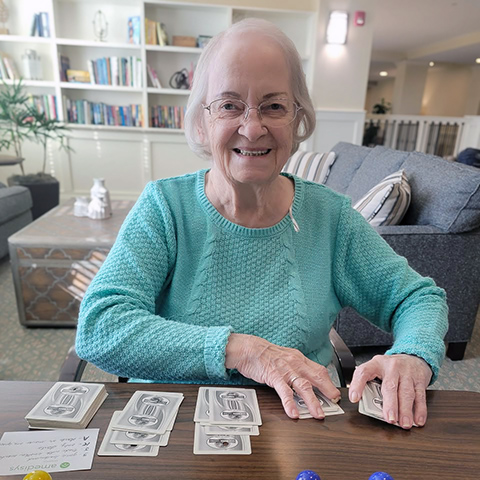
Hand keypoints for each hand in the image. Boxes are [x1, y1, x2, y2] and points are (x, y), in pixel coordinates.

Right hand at [225, 333, 340, 419]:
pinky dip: (290, 402)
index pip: (319, 371)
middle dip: (327, 391)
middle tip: (335, 403)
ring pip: (303, 386)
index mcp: (299, 359)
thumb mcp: (286, 358)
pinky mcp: (274, 376)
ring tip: (318, 414)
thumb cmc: (267, 354)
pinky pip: (284, 391)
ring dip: (312, 401)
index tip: (335, 394)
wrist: (250, 349)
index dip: (329, 383)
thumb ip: (298, 368)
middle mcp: (295, 363)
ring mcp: (285, 370)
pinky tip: (293, 413)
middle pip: (316, 377)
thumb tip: (308, 380)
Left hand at [348, 354, 431, 428]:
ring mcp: (407, 373)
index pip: (363, 372)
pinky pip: (420, 396)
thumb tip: (368, 406)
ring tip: (404, 424)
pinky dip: (420, 410)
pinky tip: (418, 420)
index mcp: (376, 364)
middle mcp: (391, 367)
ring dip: (405, 410)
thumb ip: (372, 385)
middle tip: (389, 419)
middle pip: (389, 386)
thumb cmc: (391, 368)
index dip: (357, 385)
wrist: (413, 357)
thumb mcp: (377, 370)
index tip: (354, 398)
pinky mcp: (419, 380)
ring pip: (406, 393)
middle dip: (390, 404)